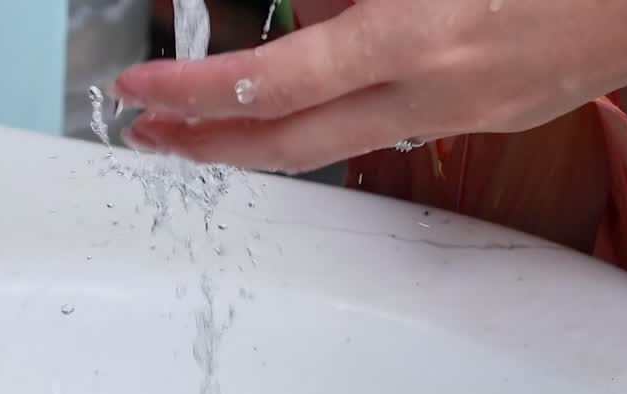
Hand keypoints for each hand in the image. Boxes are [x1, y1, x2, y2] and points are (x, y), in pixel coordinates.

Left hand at [115, 0, 626, 173]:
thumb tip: (302, 6)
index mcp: (416, 35)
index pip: (269, 84)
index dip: (191, 94)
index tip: (138, 93)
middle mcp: (433, 92)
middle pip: (288, 144)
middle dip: (207, 147)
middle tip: (148, 140)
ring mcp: (463, 115)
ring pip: (333, 146)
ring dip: (260, 142)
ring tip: (207, 132)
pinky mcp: (488, 119)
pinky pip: (386, 127)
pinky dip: (330, 122)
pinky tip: (306, 106)